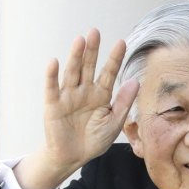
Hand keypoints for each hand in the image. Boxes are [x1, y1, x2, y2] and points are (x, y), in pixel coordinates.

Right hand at [16, 28, 138, 188]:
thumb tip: (135, 81)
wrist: (74, 157)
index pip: (109, 73)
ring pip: (73, 73)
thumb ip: (123, 102)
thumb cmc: (95, 140)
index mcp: (101, 95)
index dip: (114, 58)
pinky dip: (52, 75)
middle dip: (92, 51)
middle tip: (95, 32)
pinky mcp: (53, 104)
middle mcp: (84, 91)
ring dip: (75, 57)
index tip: (122, 42)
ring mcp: (68, 96)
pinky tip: (54, 62)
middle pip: (89, 67)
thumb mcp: (114, 123)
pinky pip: (52, 88)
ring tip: (80, 40)